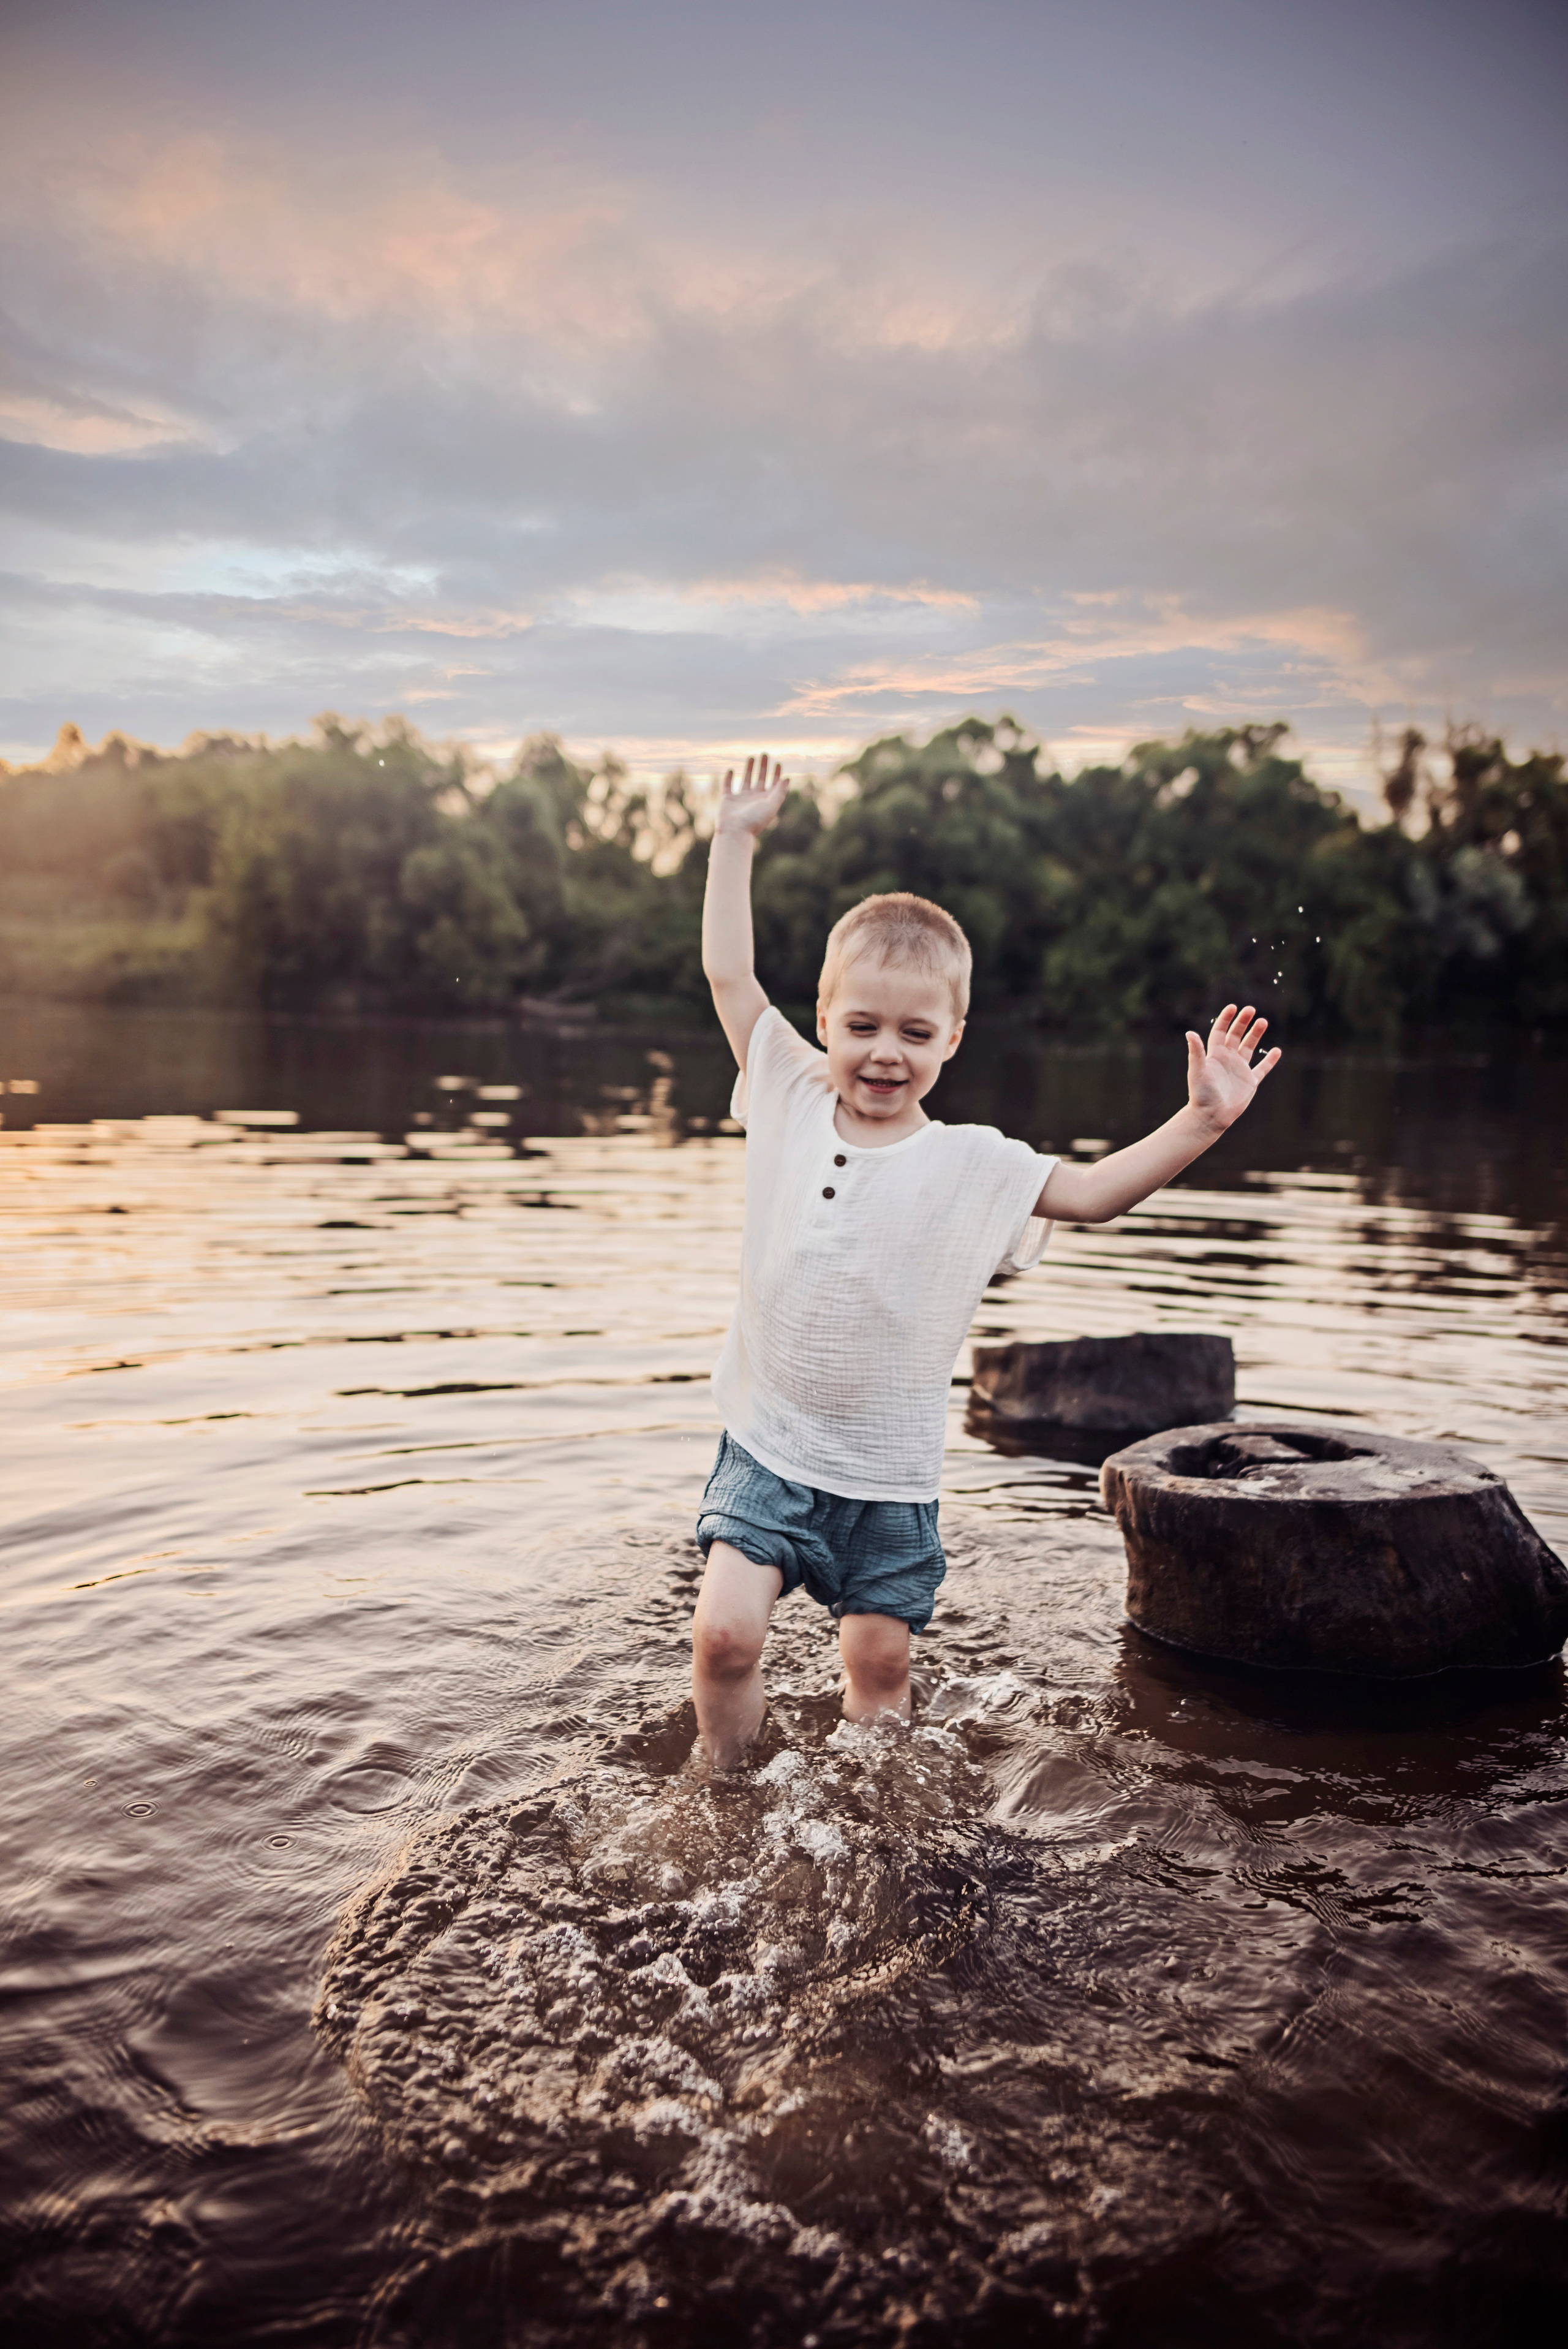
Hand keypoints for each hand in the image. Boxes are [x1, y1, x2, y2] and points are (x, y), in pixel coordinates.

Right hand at [714, 753, 789, 836]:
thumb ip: (779, 792)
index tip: (778, 763)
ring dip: (749, 769)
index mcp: (766, 801)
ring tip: (751, 757)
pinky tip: (730, 769)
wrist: (735, 833)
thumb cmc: (754, 821)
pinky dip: (728, 778)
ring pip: (745, 780)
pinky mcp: (727, 800)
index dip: (776, 774)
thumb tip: (787, 779)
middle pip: (760, 779)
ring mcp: (740, 799)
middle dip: (763, 767)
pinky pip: (728, 786)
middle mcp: (754, 799)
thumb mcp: (771, 806)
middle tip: (764, 754)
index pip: (773, 785)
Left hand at [1185, 1004, 1280, 1130]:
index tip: (1233, 1007)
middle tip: (1251, 1009)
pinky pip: (1262, 1068)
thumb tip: (1190, 1033)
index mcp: (1214, 1055)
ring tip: (1263, 1021)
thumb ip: (1196, 1052)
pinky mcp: (1250, 1082)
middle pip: (1236, 1036)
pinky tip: (1276, 1051)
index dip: (1226, 1019)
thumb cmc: (1201, 1094)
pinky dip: (1269, 1060)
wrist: (1211, 1116)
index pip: (1220, 1032)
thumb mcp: (1197, 1071)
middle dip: (1243, 1022)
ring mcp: (1239, 1070)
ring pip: (1249, 1047)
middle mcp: (1227, 1060)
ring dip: (1256, 1034)